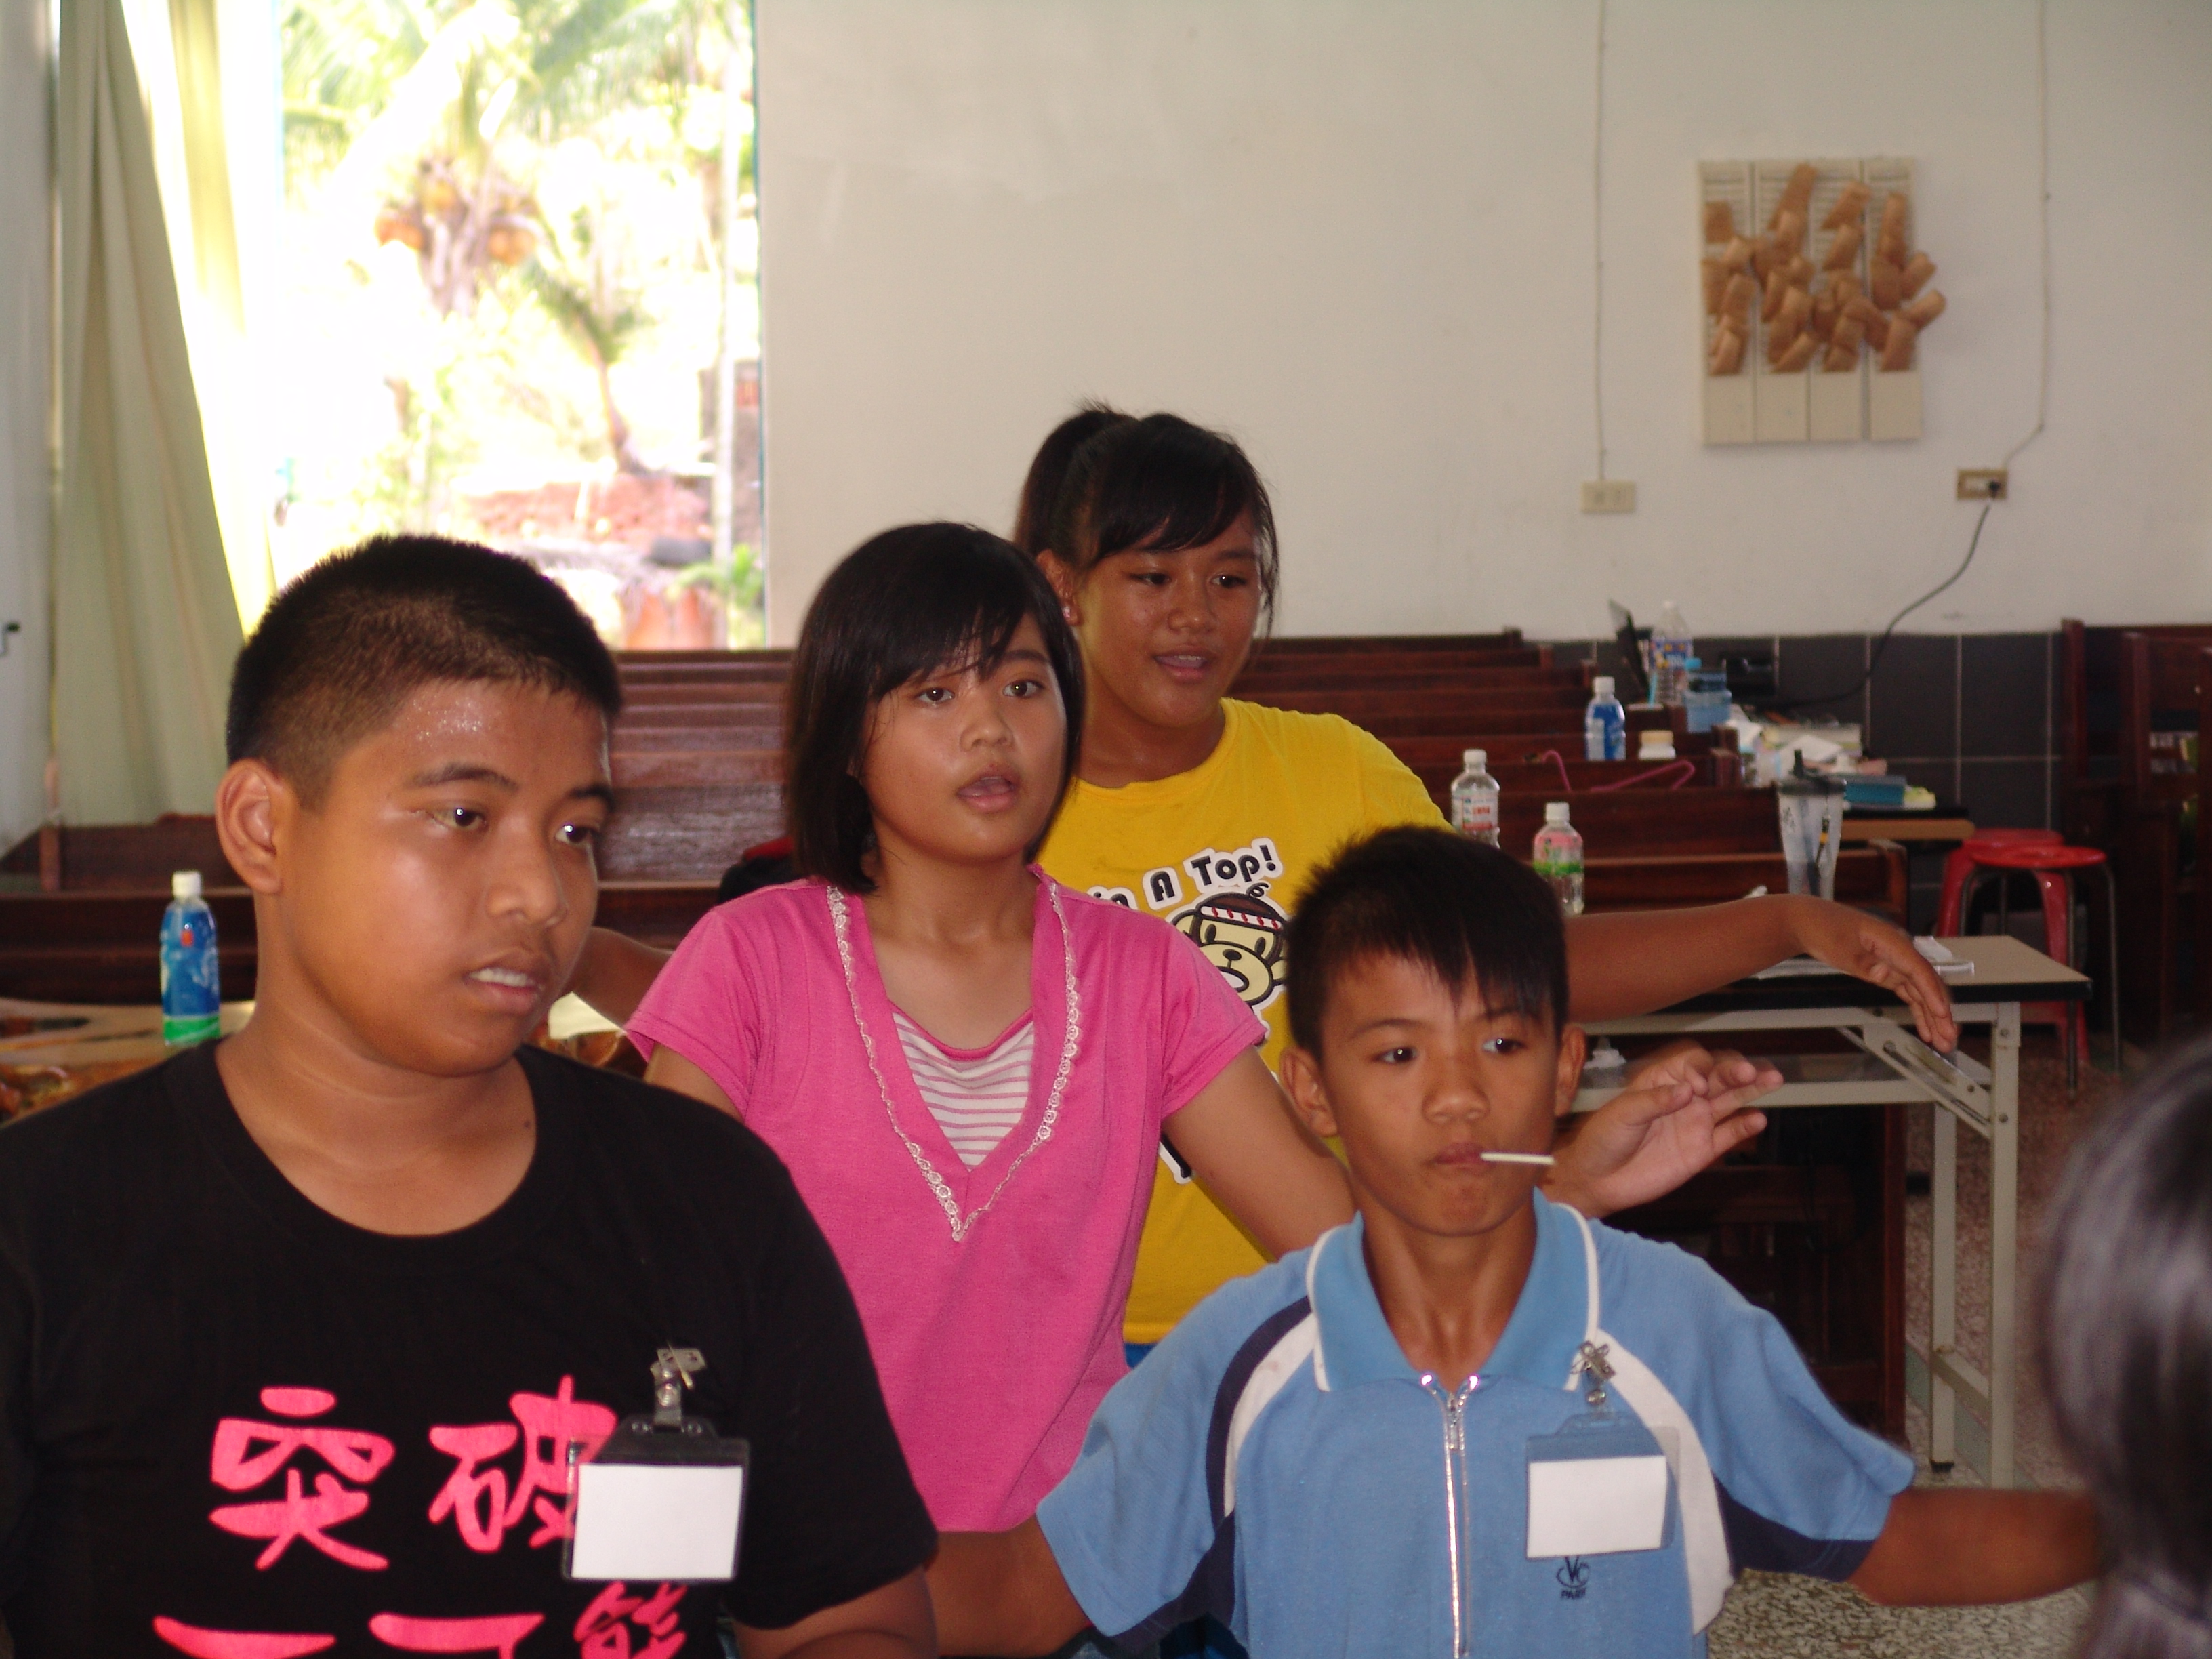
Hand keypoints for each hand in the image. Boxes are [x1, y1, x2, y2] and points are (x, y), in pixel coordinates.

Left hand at [1547, 1045, 1779, 1217]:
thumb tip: (1687, 1091)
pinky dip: (1744, 1126)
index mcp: (1662, 1081)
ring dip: (1751, 1090)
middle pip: (1718, 1078)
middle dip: (1735, 1071)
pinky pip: (1729, 1135)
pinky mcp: (1702, 1149)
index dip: (1700, 1068)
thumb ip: (1654, 1100)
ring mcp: (1696, 1122)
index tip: (1696, 1086)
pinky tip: (1758, 1119)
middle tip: (1752, 1071)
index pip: (1692, 1064)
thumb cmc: (1603, 1138)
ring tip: (1772, 1079)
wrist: (1599, 1179)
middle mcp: (1684, 1098)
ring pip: (1731, 1101)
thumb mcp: (1622, 1113)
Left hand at [1787, 897, 1958, 1051]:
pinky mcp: (1888, 971)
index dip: (1933, 993)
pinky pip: (1909, 993)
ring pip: (1921, 992)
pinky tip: (1926, 1030)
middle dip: (1940, 1012)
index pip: (1919, 970)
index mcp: (1892, 942)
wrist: (1810, 921)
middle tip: (1950, 1039)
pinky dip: (1918, 1011)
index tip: (1942, 1015)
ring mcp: (1896, 962)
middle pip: (1926, 984)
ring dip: (1933, 1017)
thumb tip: (1885, 974)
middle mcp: (1900, 952)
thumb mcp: (1839, 947)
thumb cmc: (1824, 929)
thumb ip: (1863, 963)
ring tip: (1944, 1042)